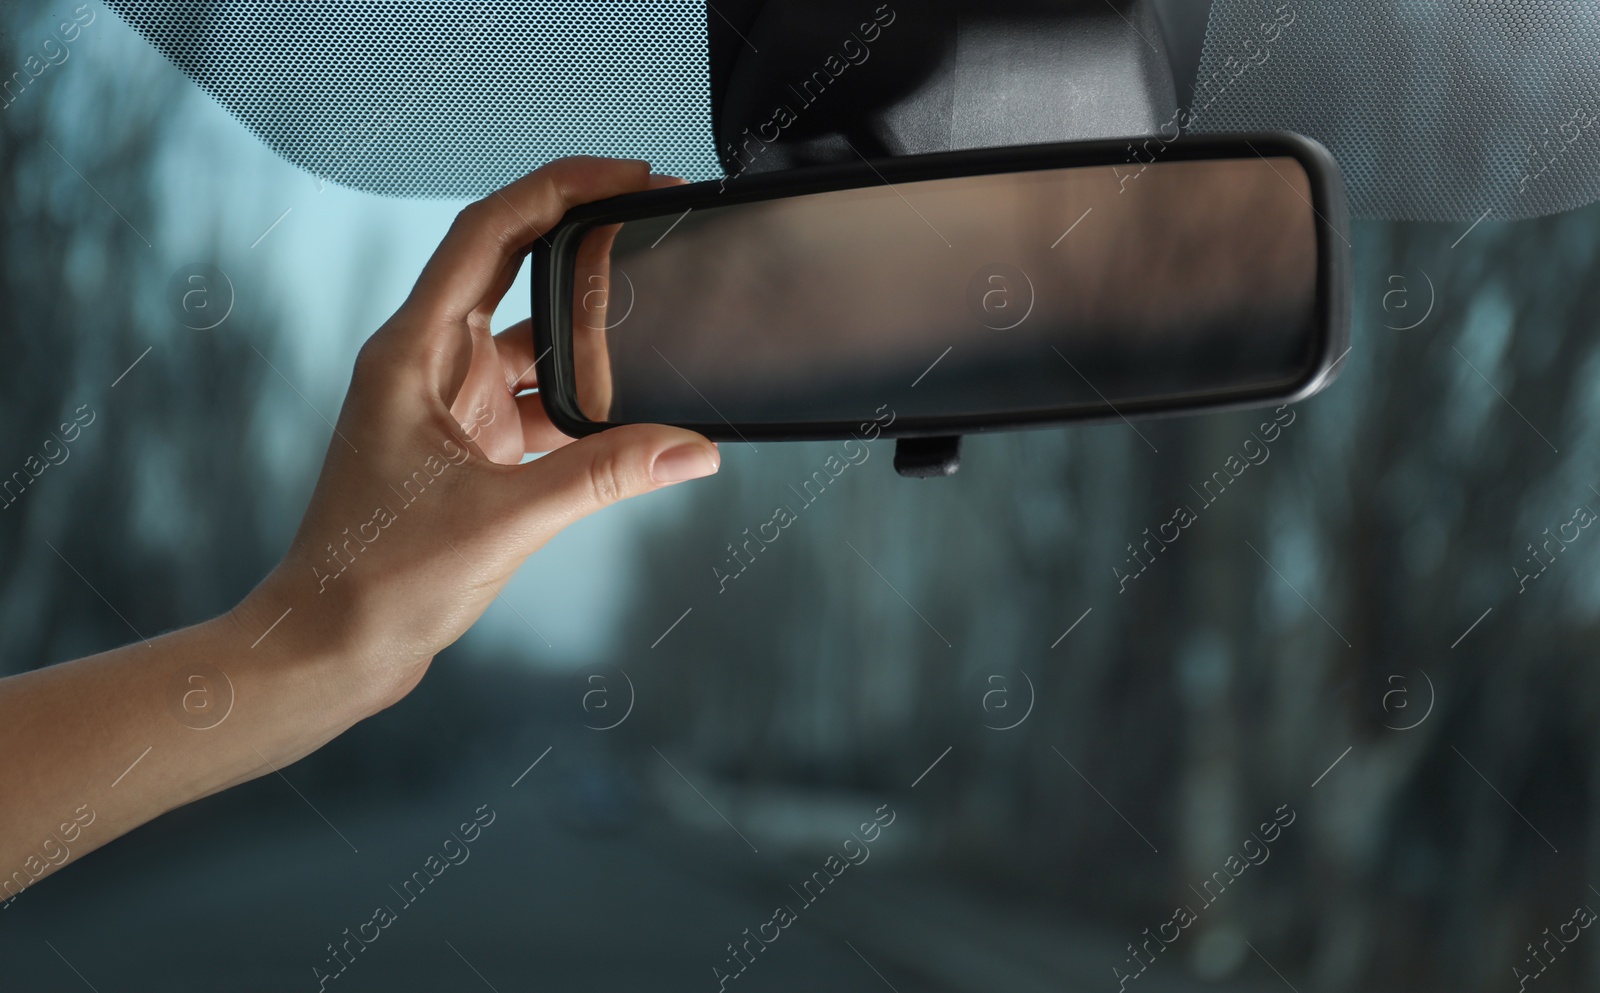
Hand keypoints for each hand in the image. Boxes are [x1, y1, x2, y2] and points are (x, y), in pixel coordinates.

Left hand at [238, 156, 719, 711]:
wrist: (332, 645)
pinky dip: (583, 404)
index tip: (626, 174)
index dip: (559, 189)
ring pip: (531, 342)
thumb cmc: (378, 578)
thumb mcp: (504, 519)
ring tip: (657, 319)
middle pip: (513, 269)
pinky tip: (631, 415)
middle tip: (655, 216)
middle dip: (585, 239)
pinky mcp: (466, 447)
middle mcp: (426, 365)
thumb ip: (603, 477)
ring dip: (589, 334)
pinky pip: (536, 402)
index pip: (487, 233)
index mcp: (412, 353)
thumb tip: (692, 449)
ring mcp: (446, 405)